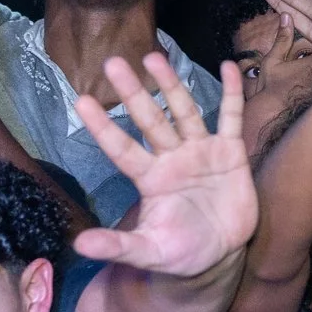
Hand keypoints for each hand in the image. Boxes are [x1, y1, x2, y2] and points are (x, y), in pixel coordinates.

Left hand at [72, 57, 257, 274]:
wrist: (221, 254)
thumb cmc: (180, 252)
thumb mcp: (149, 251)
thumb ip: (118, 246)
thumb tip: (79, 246)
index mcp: (150, 178)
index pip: (121, 148)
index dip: (103, 127)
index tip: (82, 101)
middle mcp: (171, 157)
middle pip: (150, 120)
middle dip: (133, 93)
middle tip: (113, 63)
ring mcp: (201, 151)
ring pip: (184, 111)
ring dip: (171, 84)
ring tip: (155, 57)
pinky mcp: (230, 152)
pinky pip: (231, 117)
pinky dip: (232, 93)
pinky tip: (228, 67)